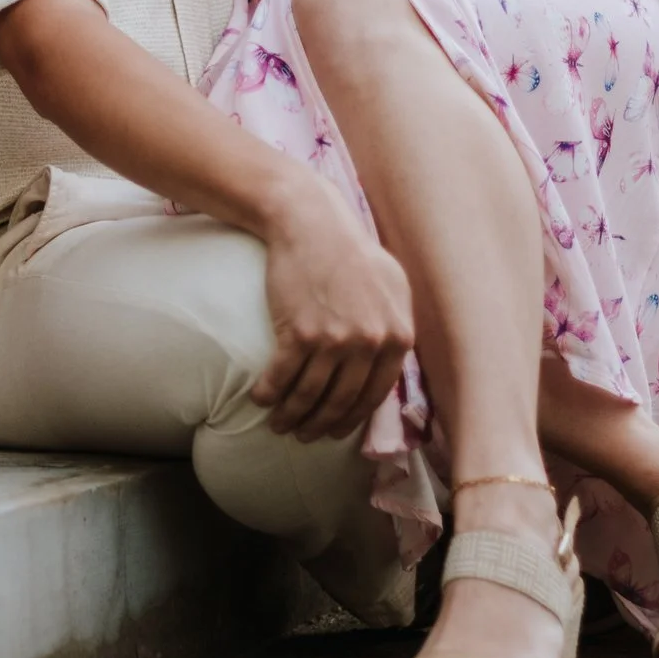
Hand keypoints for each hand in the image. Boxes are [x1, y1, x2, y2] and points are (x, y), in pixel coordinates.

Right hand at [252, 175, 414, 442]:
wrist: (310, 223)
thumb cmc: (351, 252)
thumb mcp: (393, 286)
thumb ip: (397, 326)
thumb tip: (395, 366)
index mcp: (399, 336)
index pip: (375, 395)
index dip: (352, 419)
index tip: (335, 431)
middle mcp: (372, 343)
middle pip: (342, 402)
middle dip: (320, 426)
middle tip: (304, 435)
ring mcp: (336, 339)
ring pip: (310, 395)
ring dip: (292, 416)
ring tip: (280, 424)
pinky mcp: (300, 333)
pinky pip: (282, 377)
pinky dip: (269, 394)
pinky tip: (259, 399)